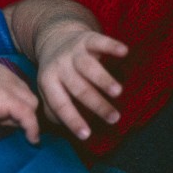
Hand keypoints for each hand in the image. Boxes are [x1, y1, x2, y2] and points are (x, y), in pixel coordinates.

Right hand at [0, 63, 40, 142]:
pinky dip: (32, 129)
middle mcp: (8, 75)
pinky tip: (31, 139)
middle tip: (2, 122)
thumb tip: (1, 114)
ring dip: (23, 119)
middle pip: (27, 96)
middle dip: (21, 110)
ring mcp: (10, 87)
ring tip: (4, 126)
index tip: (7, 116)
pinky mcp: (10, 100)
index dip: (15, 103)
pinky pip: (30, 117)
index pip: (19, 88)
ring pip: (31, 106)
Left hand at [35, 23, 128, 139]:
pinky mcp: (86, 39)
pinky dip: (111, 46)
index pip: (60, 104)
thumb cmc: (57, 72)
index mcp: (48, 82)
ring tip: (117, 92)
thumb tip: (65, 128)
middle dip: (96, 105)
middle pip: (79, 88)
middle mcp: (59, 67)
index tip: (86, 135)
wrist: (55, 38)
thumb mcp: (48, 88)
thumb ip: (53, 107)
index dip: (72, 120)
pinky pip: (99, 41)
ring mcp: (73, 52)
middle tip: (113, 118)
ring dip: (103, 80)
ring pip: (88, 67)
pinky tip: (124, 52)